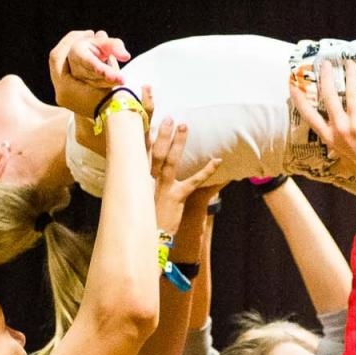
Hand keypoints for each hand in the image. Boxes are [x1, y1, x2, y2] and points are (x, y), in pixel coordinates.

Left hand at [48, 29, 128, 115]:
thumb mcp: (113, 74)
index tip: (88, 33)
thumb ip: (108, 52)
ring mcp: (65, 97)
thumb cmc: (118, 102)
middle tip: (88, 35)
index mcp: (65, 89)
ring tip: (92, 44)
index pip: (57, 57)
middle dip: (71, 44)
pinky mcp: (71, 98)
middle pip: (58, 60)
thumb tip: (100, 34)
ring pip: (63, 67)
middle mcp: (61, 94)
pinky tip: (92, 57)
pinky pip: (70, 75)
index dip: (70, 40)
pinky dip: (78, 63)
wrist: (119, 127)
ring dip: (75, 53)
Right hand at [150, 117, 220, 231]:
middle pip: (154, 151)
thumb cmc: (146, 216)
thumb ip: (143, 177)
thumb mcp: (140, 196)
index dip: (141, 131)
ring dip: (177, 143)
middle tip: (169, 118)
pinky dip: (206, 171)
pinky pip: (193, 182)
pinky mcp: (176, 197)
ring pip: (169, 161)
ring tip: (183, 126)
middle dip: (161, 133)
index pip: (139, 149)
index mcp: (139, 177)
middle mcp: (147, 180)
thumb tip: (147, 162)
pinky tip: (217, 161)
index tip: (143, 116)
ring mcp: (162, 188)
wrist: (148, 238)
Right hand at [289, 61, 355, 188]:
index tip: (292, 86)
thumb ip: (335, 139)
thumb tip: (331, 130)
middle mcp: (340, 128)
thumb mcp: (340, 154)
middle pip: (329, 97)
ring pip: (351, 92)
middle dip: (326, 77)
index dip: (299, 100)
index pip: (309, 116)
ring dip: (351, 74)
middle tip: (325, 63)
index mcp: (329, 137)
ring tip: (350, 62)